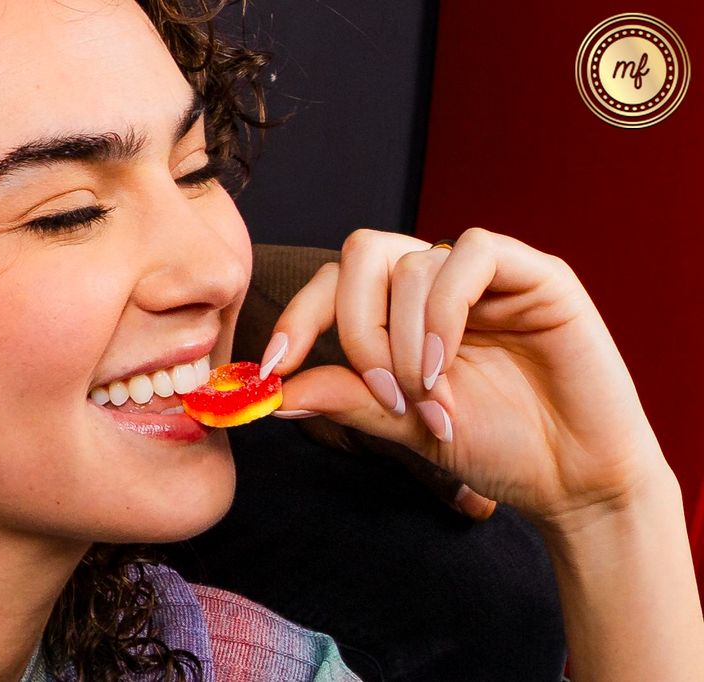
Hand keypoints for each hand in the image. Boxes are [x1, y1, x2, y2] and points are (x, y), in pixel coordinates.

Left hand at [264, 227, 669, 527]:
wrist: (570, 479)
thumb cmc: (491, 447)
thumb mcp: (400, 424)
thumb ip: (344, 396)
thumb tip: (271, 390)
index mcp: (403, 312)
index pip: (334, 284)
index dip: (297, 317)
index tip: (272, 369)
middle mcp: (438, 284)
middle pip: (360, 255)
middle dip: (354, 328)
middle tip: (380, 392)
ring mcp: (485, 275)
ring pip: (409, 263)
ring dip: (405, 341)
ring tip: (429, 398)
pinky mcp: (535, 273)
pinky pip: (468, 256)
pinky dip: (443, 313)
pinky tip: (448, 366)